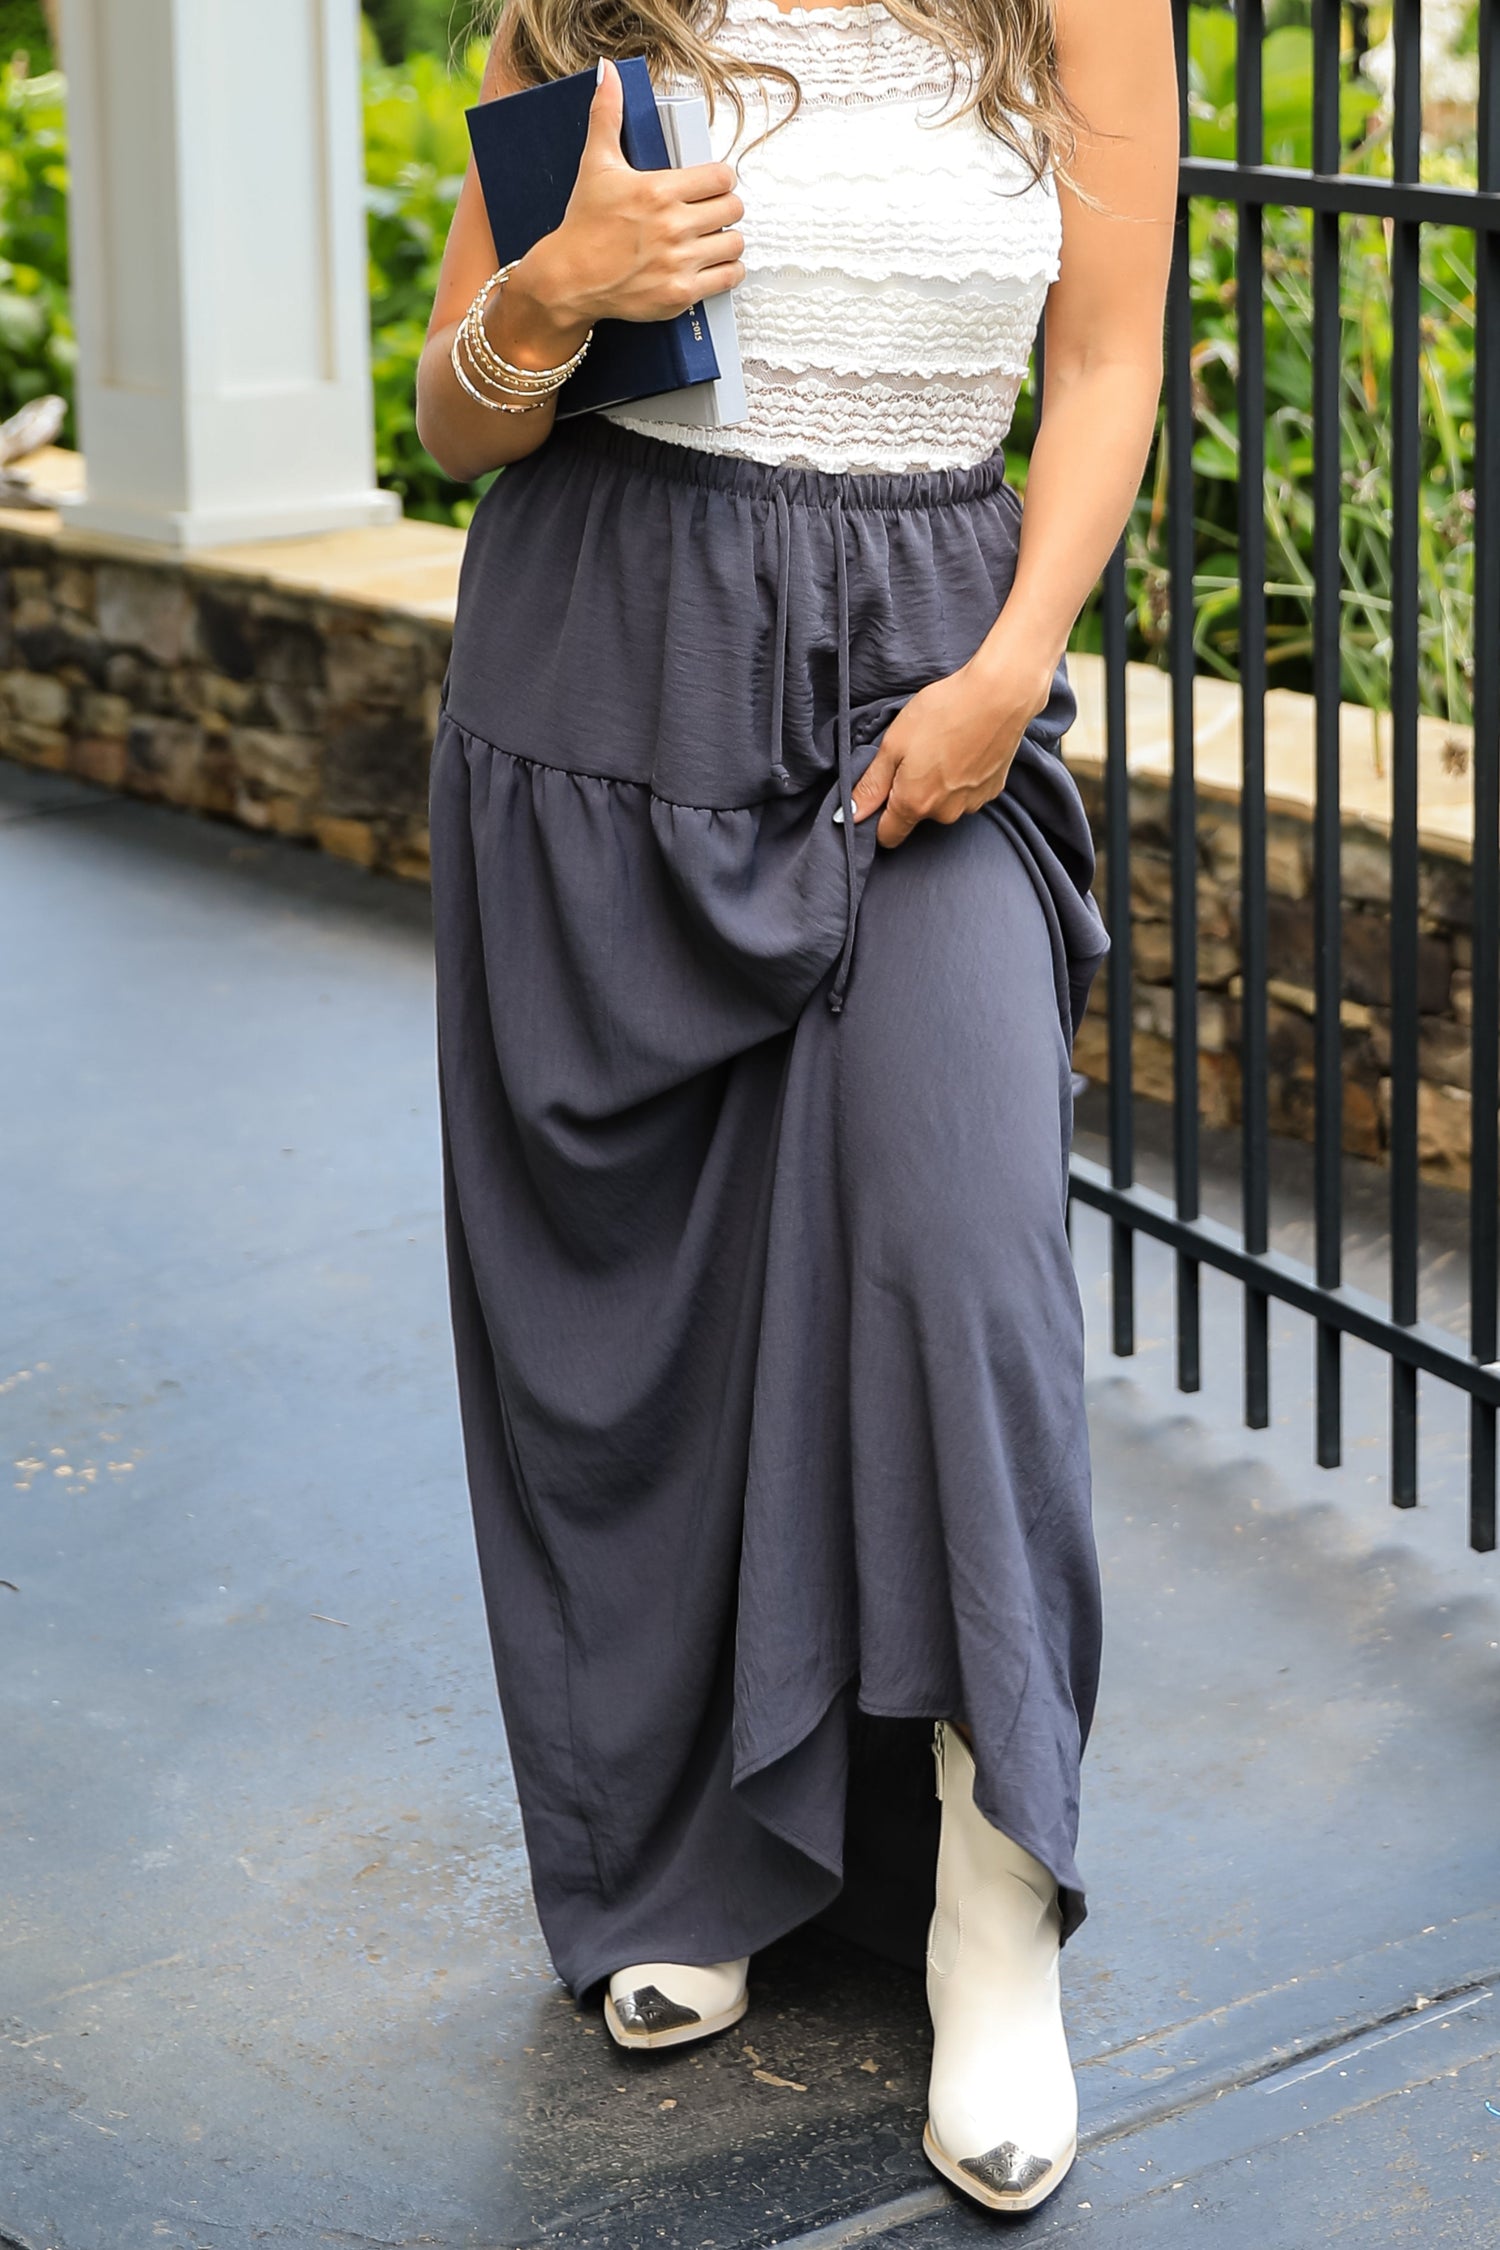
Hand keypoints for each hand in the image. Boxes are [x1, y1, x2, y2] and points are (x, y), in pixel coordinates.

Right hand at [517, 60, 744, 334]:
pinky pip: (728, 277)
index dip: (721, 180)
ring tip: (712, 239)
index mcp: (659, 190)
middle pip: (733, 209)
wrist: (569, 280)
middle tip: (711, 213)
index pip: (722, 177)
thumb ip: (607, 115)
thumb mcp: (595, 164)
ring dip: (728, 240)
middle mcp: (673, 226)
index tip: (712, 186)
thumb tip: (608, 72)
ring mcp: (679, 262)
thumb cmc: (584, 224)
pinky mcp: (681, 293)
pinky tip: (714, 264)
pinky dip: (727, 271)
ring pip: (734, 243)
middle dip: (725, 208)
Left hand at [850, 650, 1055, 847]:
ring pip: (944, 804)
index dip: (878, 819)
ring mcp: (972, 804)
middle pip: (917, 816)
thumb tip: (851, 815)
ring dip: (939, 784)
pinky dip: (962, 777)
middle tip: (916, 755)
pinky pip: (967, 793)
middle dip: (911, 793)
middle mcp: (945, 813)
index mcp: (914, 804)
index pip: (888, 836)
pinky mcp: (993, 790)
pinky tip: (964, 749)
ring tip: (943, 748)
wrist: (1000, 696)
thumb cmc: (943, 713)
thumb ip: (871, 785)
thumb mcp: (893, 744)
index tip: (881, 795)